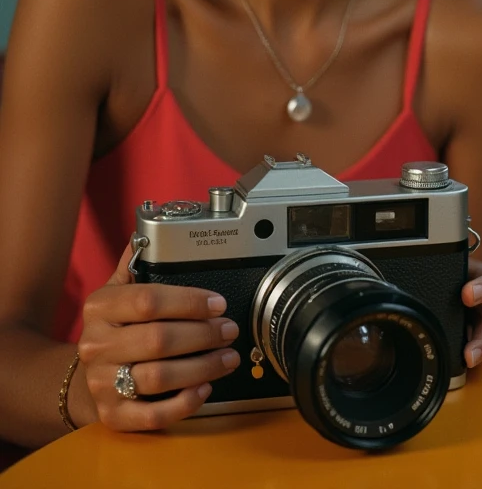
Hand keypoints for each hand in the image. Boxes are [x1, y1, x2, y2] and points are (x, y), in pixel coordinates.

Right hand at [78, 243, 240, 430]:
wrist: (85, 379)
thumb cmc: (113, 330)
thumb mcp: (117, 292)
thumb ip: (135, 265)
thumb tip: (145, 232)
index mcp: (100, 308)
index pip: (148, 300)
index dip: (189, 302)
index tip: (218, 304)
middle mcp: (96, 345)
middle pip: (158, 340)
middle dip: (203, 335)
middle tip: (230, 331)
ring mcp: (103, 383)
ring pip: (160, 377)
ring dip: (203, 367)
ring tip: (228, 357)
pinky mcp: (113, 416)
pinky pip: (153, 414)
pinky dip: (184, 403)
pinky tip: (205, 388)